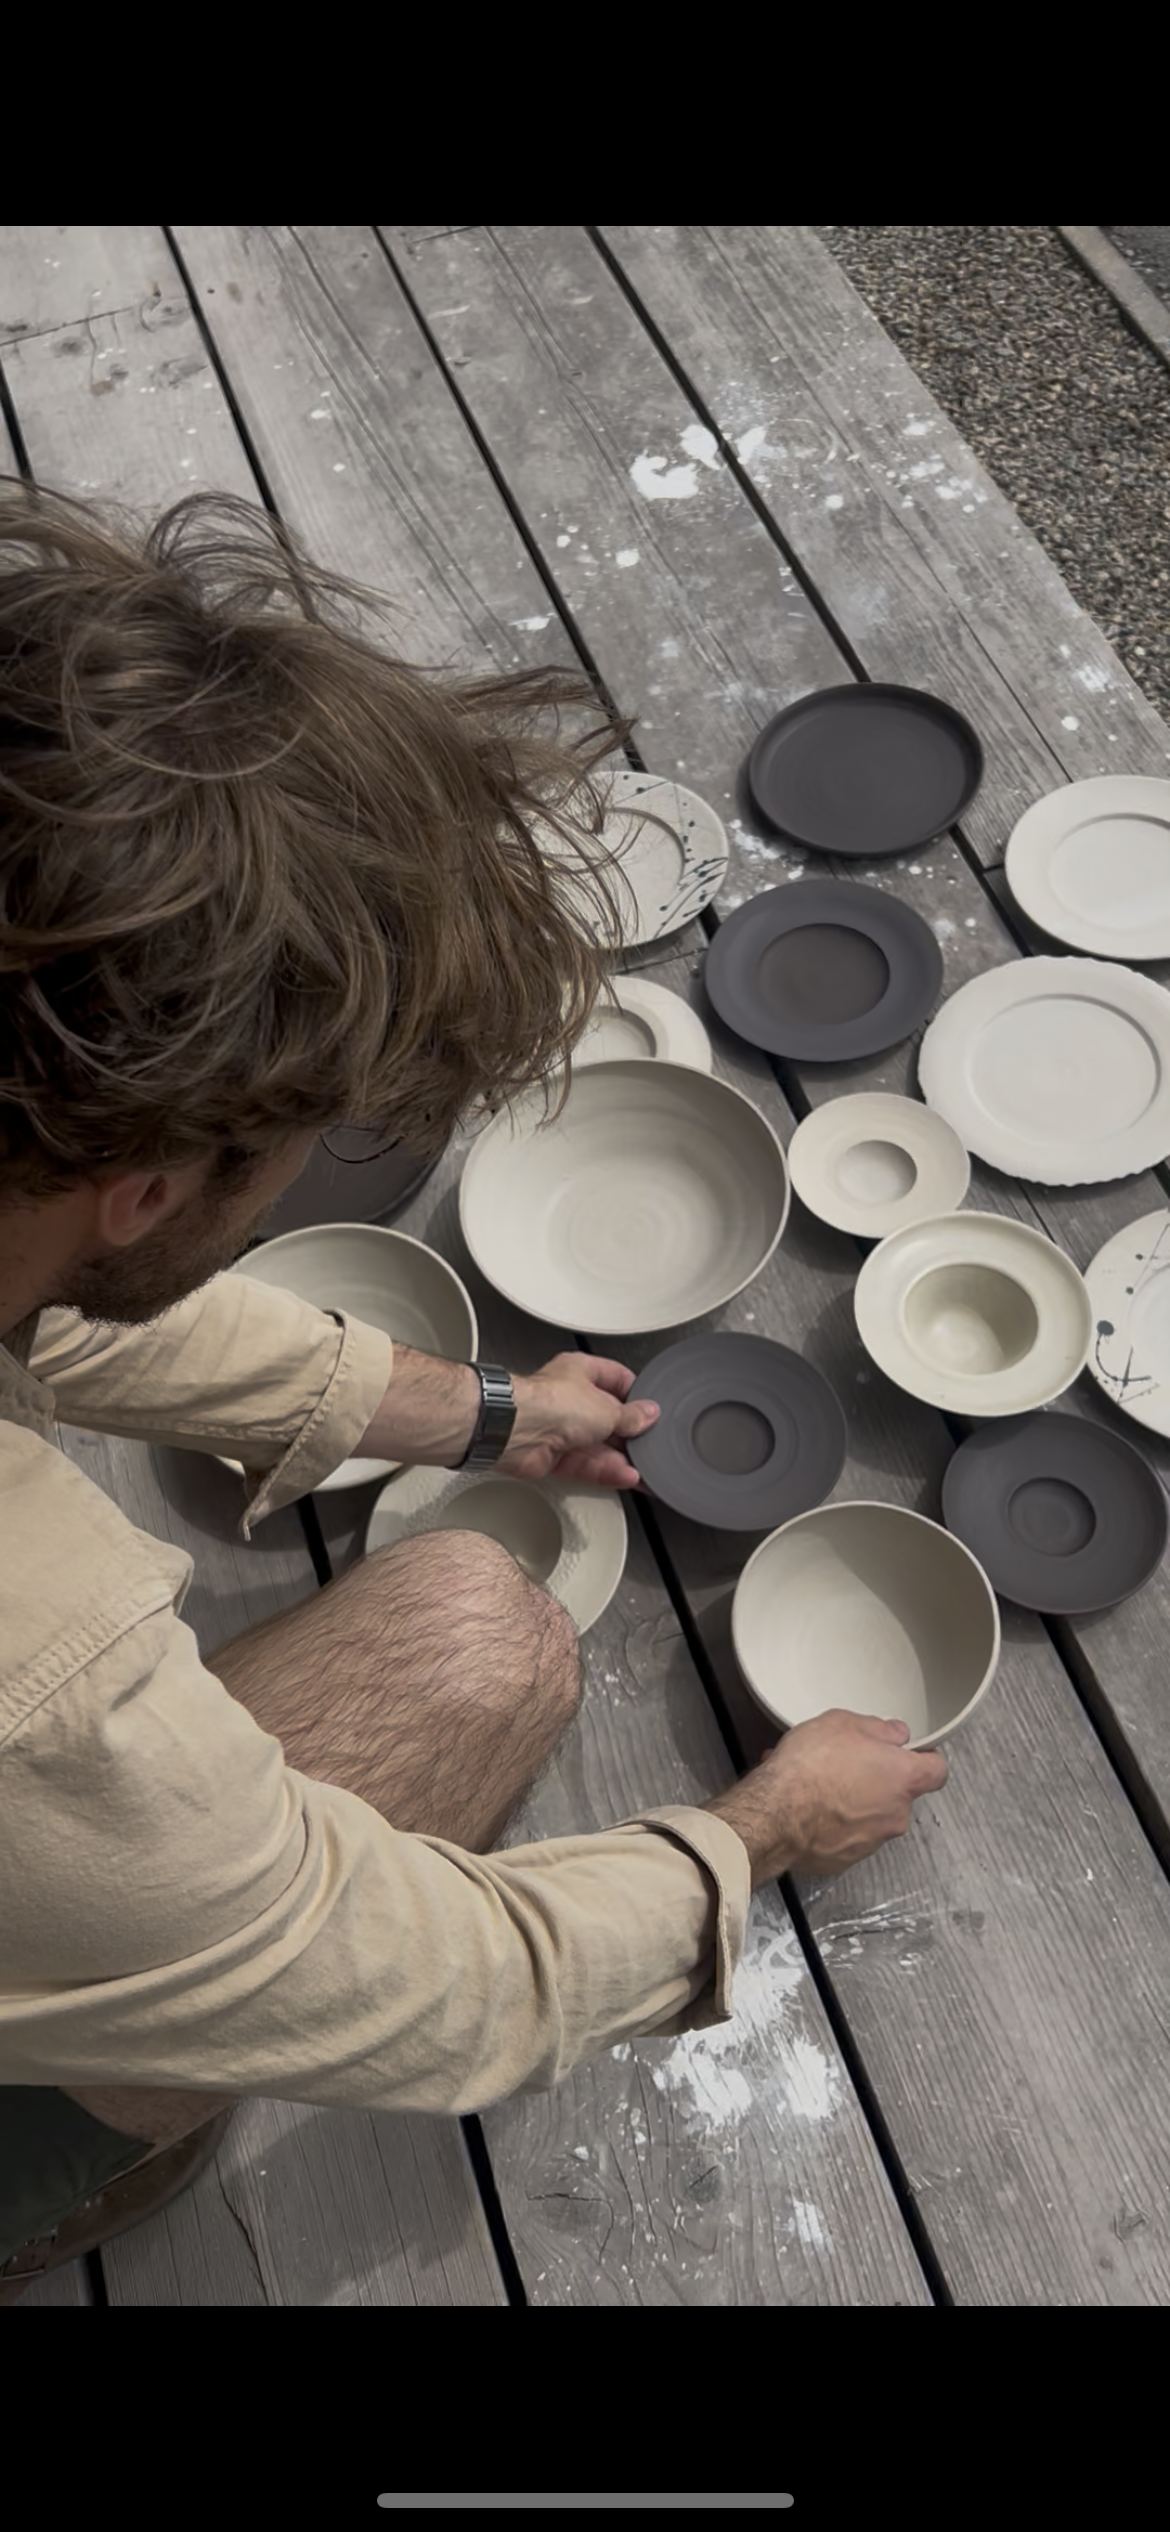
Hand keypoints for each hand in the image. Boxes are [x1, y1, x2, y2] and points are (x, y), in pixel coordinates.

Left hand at [499, 1352, 658, 1489]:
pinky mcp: (552, 1455)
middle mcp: (569, 1398)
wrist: (517, 1430)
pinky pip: (585, 1464)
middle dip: (628, 1433)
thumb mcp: (606, 1408)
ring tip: (643, 1469)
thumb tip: (648, 1414)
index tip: (651, 1410)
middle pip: (606, 1417)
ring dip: (620, 1458)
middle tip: (649, 1444)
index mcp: (580, 1372)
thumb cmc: (549, 1403)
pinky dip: (605, 1471)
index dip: (635, 1395)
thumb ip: (631, 1416)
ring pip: (597, 1445)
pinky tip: (625, 1476)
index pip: (615, 1379)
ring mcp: (560, 1427)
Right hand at [705, 1711, 947, 1888]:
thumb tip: (893, 1734)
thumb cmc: (810, 1768)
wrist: (775, 1814)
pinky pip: (844, 1837)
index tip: (910, 1754)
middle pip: (897, 1795)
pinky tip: (804, 1807)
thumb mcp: (842, 1723)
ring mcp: (871, 1842)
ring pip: (869, 1817)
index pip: (937, 1771)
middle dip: (875, 1780)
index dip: (925, 1760)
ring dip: (850, 1802)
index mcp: (903, 1779)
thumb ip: (877, 1728)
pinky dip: (830, 1824)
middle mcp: (895, 1815)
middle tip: (845, 1764)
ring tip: (815, 1785)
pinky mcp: (844, 1860)